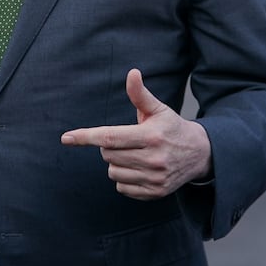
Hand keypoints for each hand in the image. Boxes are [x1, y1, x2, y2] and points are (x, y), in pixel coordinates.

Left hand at [60, 68, 211, 198]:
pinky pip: (122, 188)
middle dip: (109, 146)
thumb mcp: (158, 109)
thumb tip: (132, 73)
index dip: (86, 137)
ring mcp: (154, 179)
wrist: (199, 154)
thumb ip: (140, 94)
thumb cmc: (172, 128)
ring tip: (134, 154)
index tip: (66, 137)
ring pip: (113, 172)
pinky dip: (124, 178)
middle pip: (108, 155)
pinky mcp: (155, 193)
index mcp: (151, 136)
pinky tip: (138, 168)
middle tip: (126, 140)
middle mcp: (153, 159)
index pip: (110, 137)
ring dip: (116, 163)